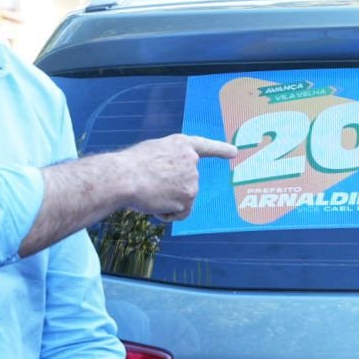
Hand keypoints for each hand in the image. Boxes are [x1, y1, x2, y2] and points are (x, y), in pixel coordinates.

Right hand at [118, 134, 237, 220]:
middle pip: (187, 183)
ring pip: (183, 199)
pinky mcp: (189, 198)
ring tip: (150, 192)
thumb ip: (170, 161)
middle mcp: (192, 161)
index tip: (234, 152)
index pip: (205, 146)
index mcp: (182, 145)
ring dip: (166, 201)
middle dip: (170, 188)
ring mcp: (192, 180)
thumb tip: (171, 181)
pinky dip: (167, 214)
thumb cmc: (130, 165)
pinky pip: (180, 213)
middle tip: (150, 184)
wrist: (125, 177)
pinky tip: (155, 205)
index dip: (220, 149)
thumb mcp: (153, 152)